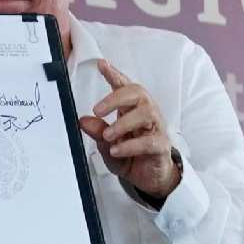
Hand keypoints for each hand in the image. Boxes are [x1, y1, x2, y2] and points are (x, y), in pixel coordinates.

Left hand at [78, 59, 180, 199]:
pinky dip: (131, 145)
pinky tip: (117, 149)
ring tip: (107, 135)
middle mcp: (146, 115)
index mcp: (131, 110)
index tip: (102, 64)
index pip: (124, 87)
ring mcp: (156, 129)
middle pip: (138, 93)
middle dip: (116, 97)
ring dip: (123, 123)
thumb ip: (97, 132)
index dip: (114, 74)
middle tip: (97, 109)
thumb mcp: (107, 144)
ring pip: (146, 113)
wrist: (148, 178)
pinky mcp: (161, 147)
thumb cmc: (130, 156)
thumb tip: (82, 120)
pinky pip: (150, 141)